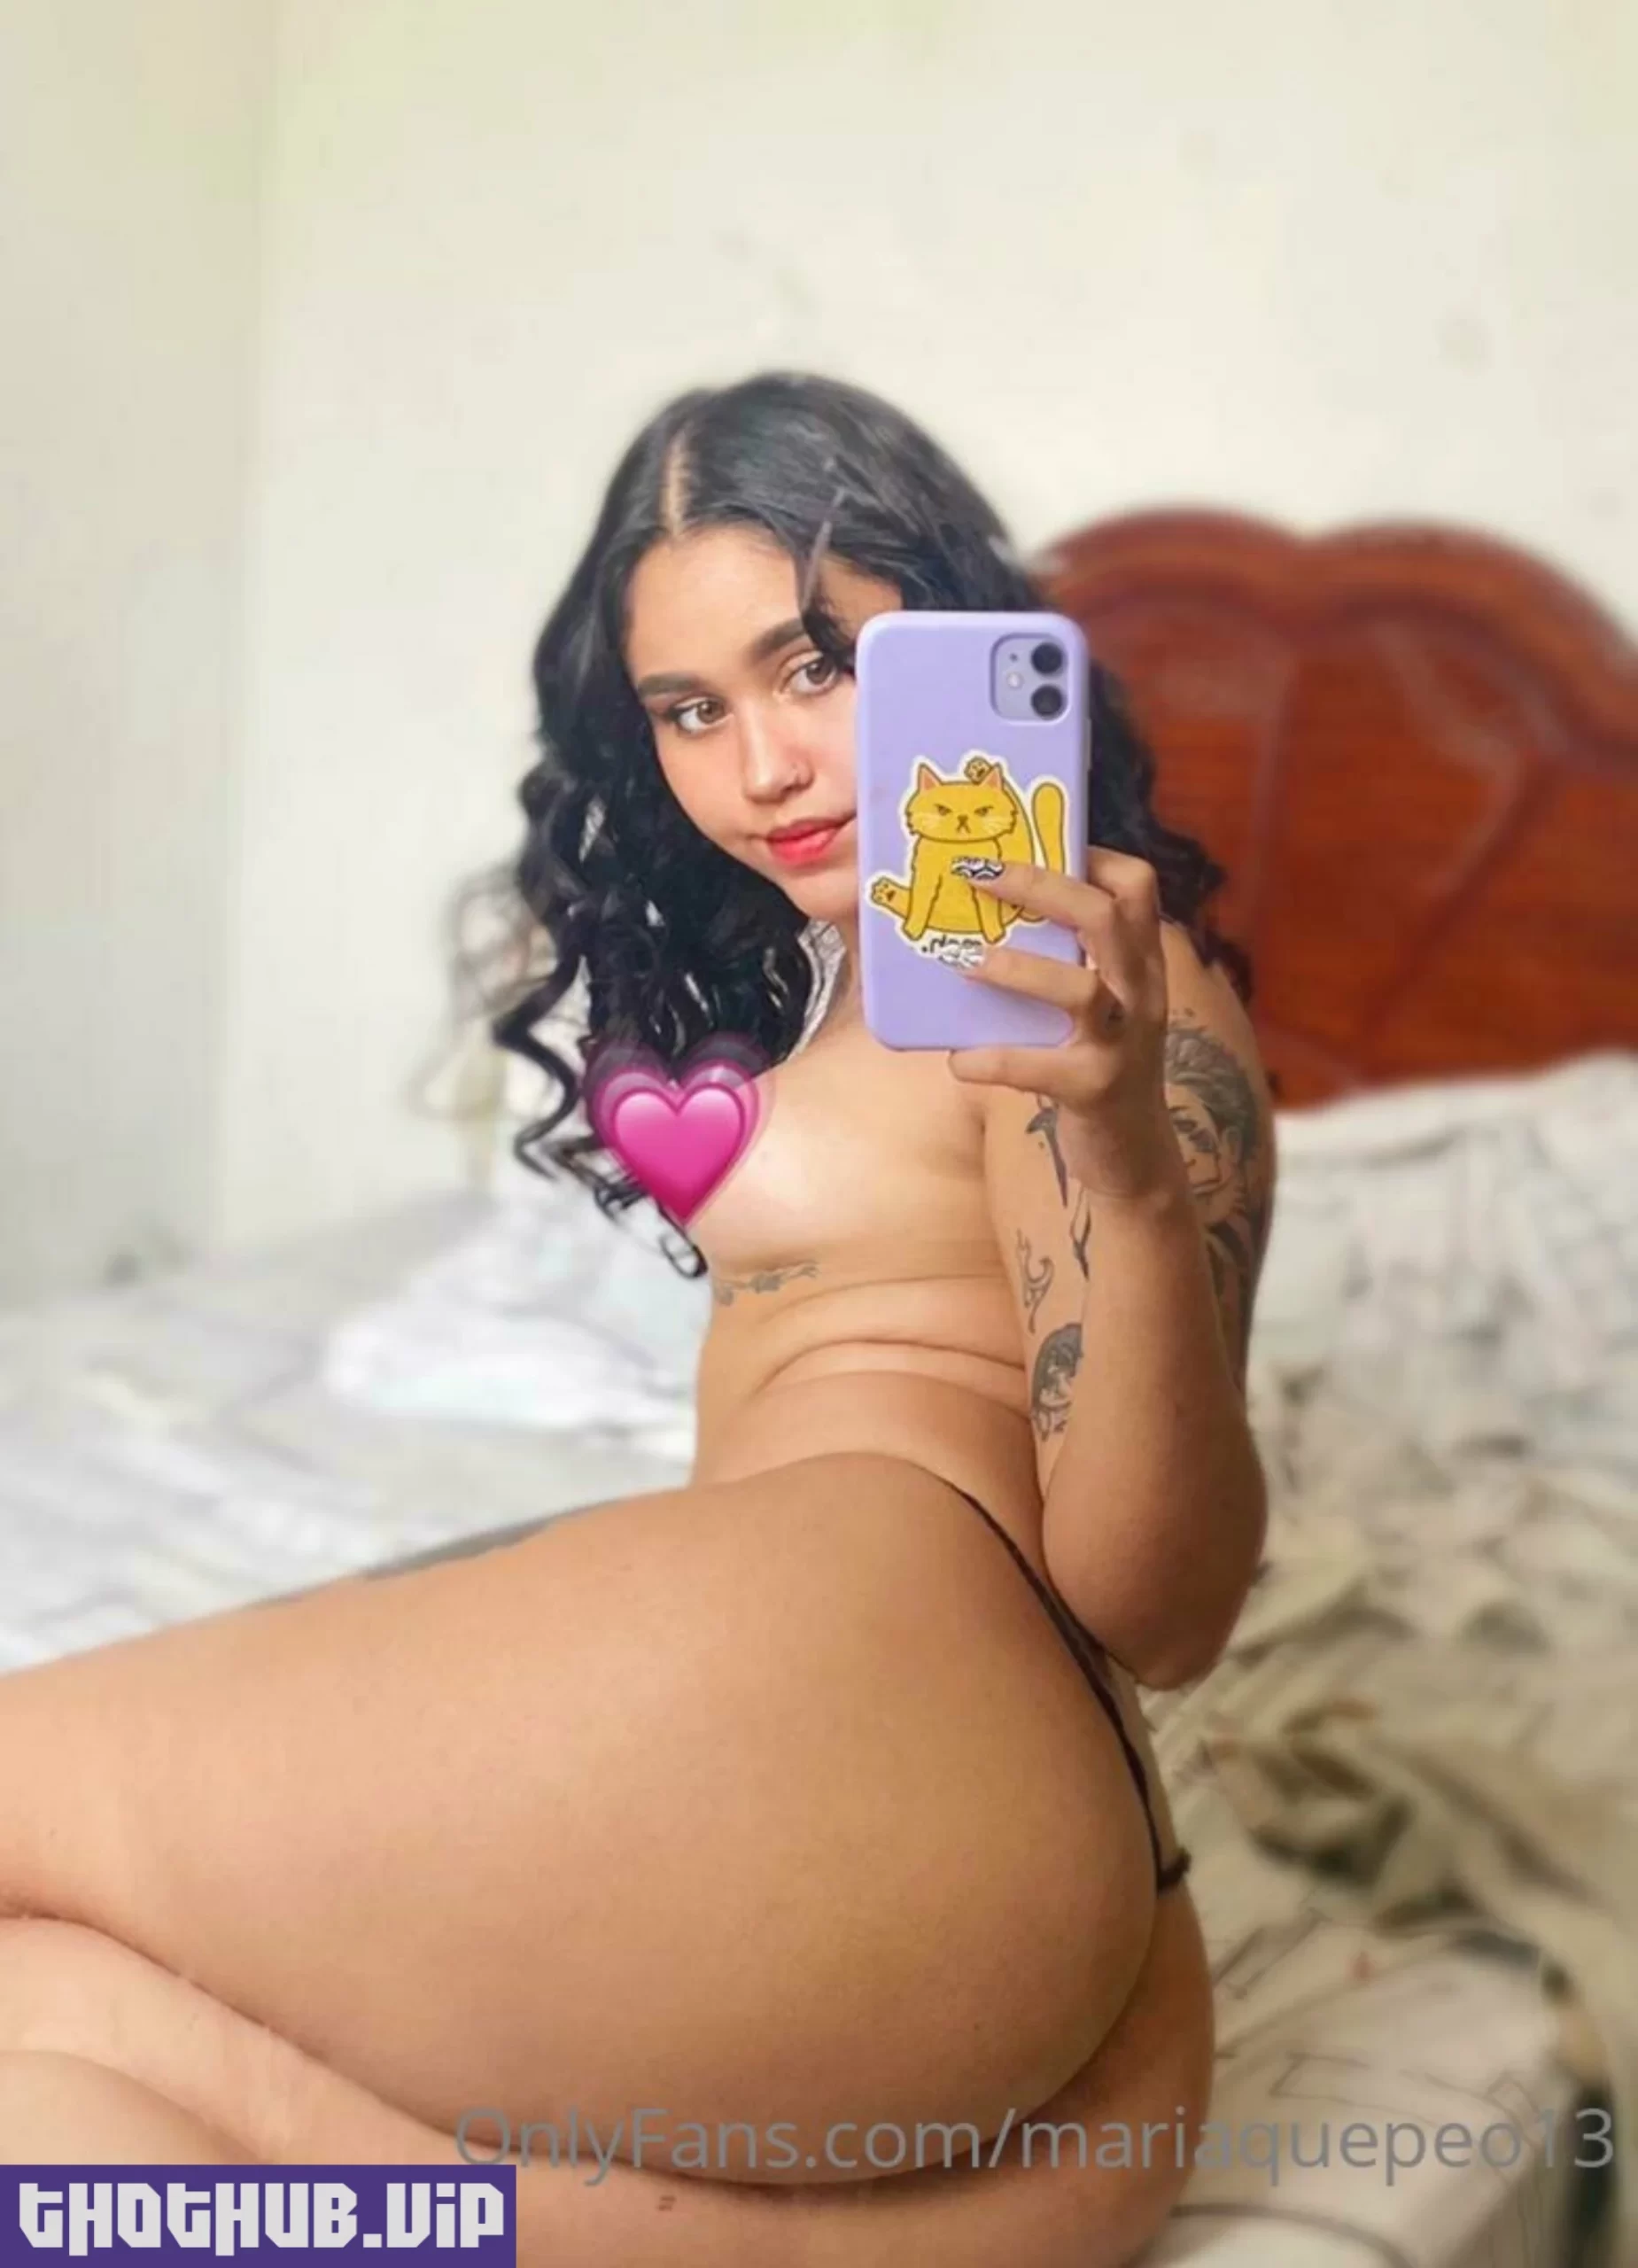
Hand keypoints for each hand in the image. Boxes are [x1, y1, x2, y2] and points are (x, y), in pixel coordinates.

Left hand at [947, 849, 1179, 1200]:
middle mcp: (1141, 994)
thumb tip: (969, 921)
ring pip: (1083, 991)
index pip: (1136, 887)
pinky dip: (994, 1060)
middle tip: (979, 875)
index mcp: (1140, 963)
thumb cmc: (1092, 1066)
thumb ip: (1058, 964)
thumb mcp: (1092, 1008)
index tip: (1035, 842)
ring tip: (968, 963)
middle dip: (1040, 887)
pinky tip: (959, 1061)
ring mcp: (1125, 1043)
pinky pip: (1043, 1069)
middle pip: (1107, 918)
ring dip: (1020, 971)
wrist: (1132, 1158)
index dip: (1090, 855)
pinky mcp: (1098, 1090)